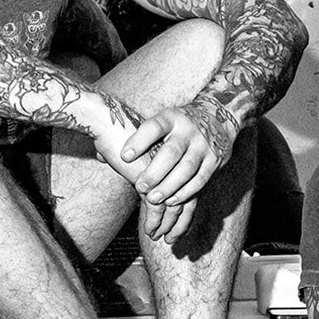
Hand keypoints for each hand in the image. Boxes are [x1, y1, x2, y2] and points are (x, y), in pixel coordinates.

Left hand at [119, 101, 227, 242]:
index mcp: (171, 118)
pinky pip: (200, 180)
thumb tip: (99, 153)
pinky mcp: (215, 160)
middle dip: (155, 172)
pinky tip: (173, 202)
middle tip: (139, 187)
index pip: (153, 127)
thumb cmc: (177, 125)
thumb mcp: (160, 123)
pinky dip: (186, 192)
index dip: (139, 141)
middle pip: (171, 152)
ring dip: (169, 186)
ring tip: (153, 199)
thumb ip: (134, 137)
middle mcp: (188, 130)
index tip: (124, 156)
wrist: (218, 117)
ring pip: (186, 169)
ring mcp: (204, 145)